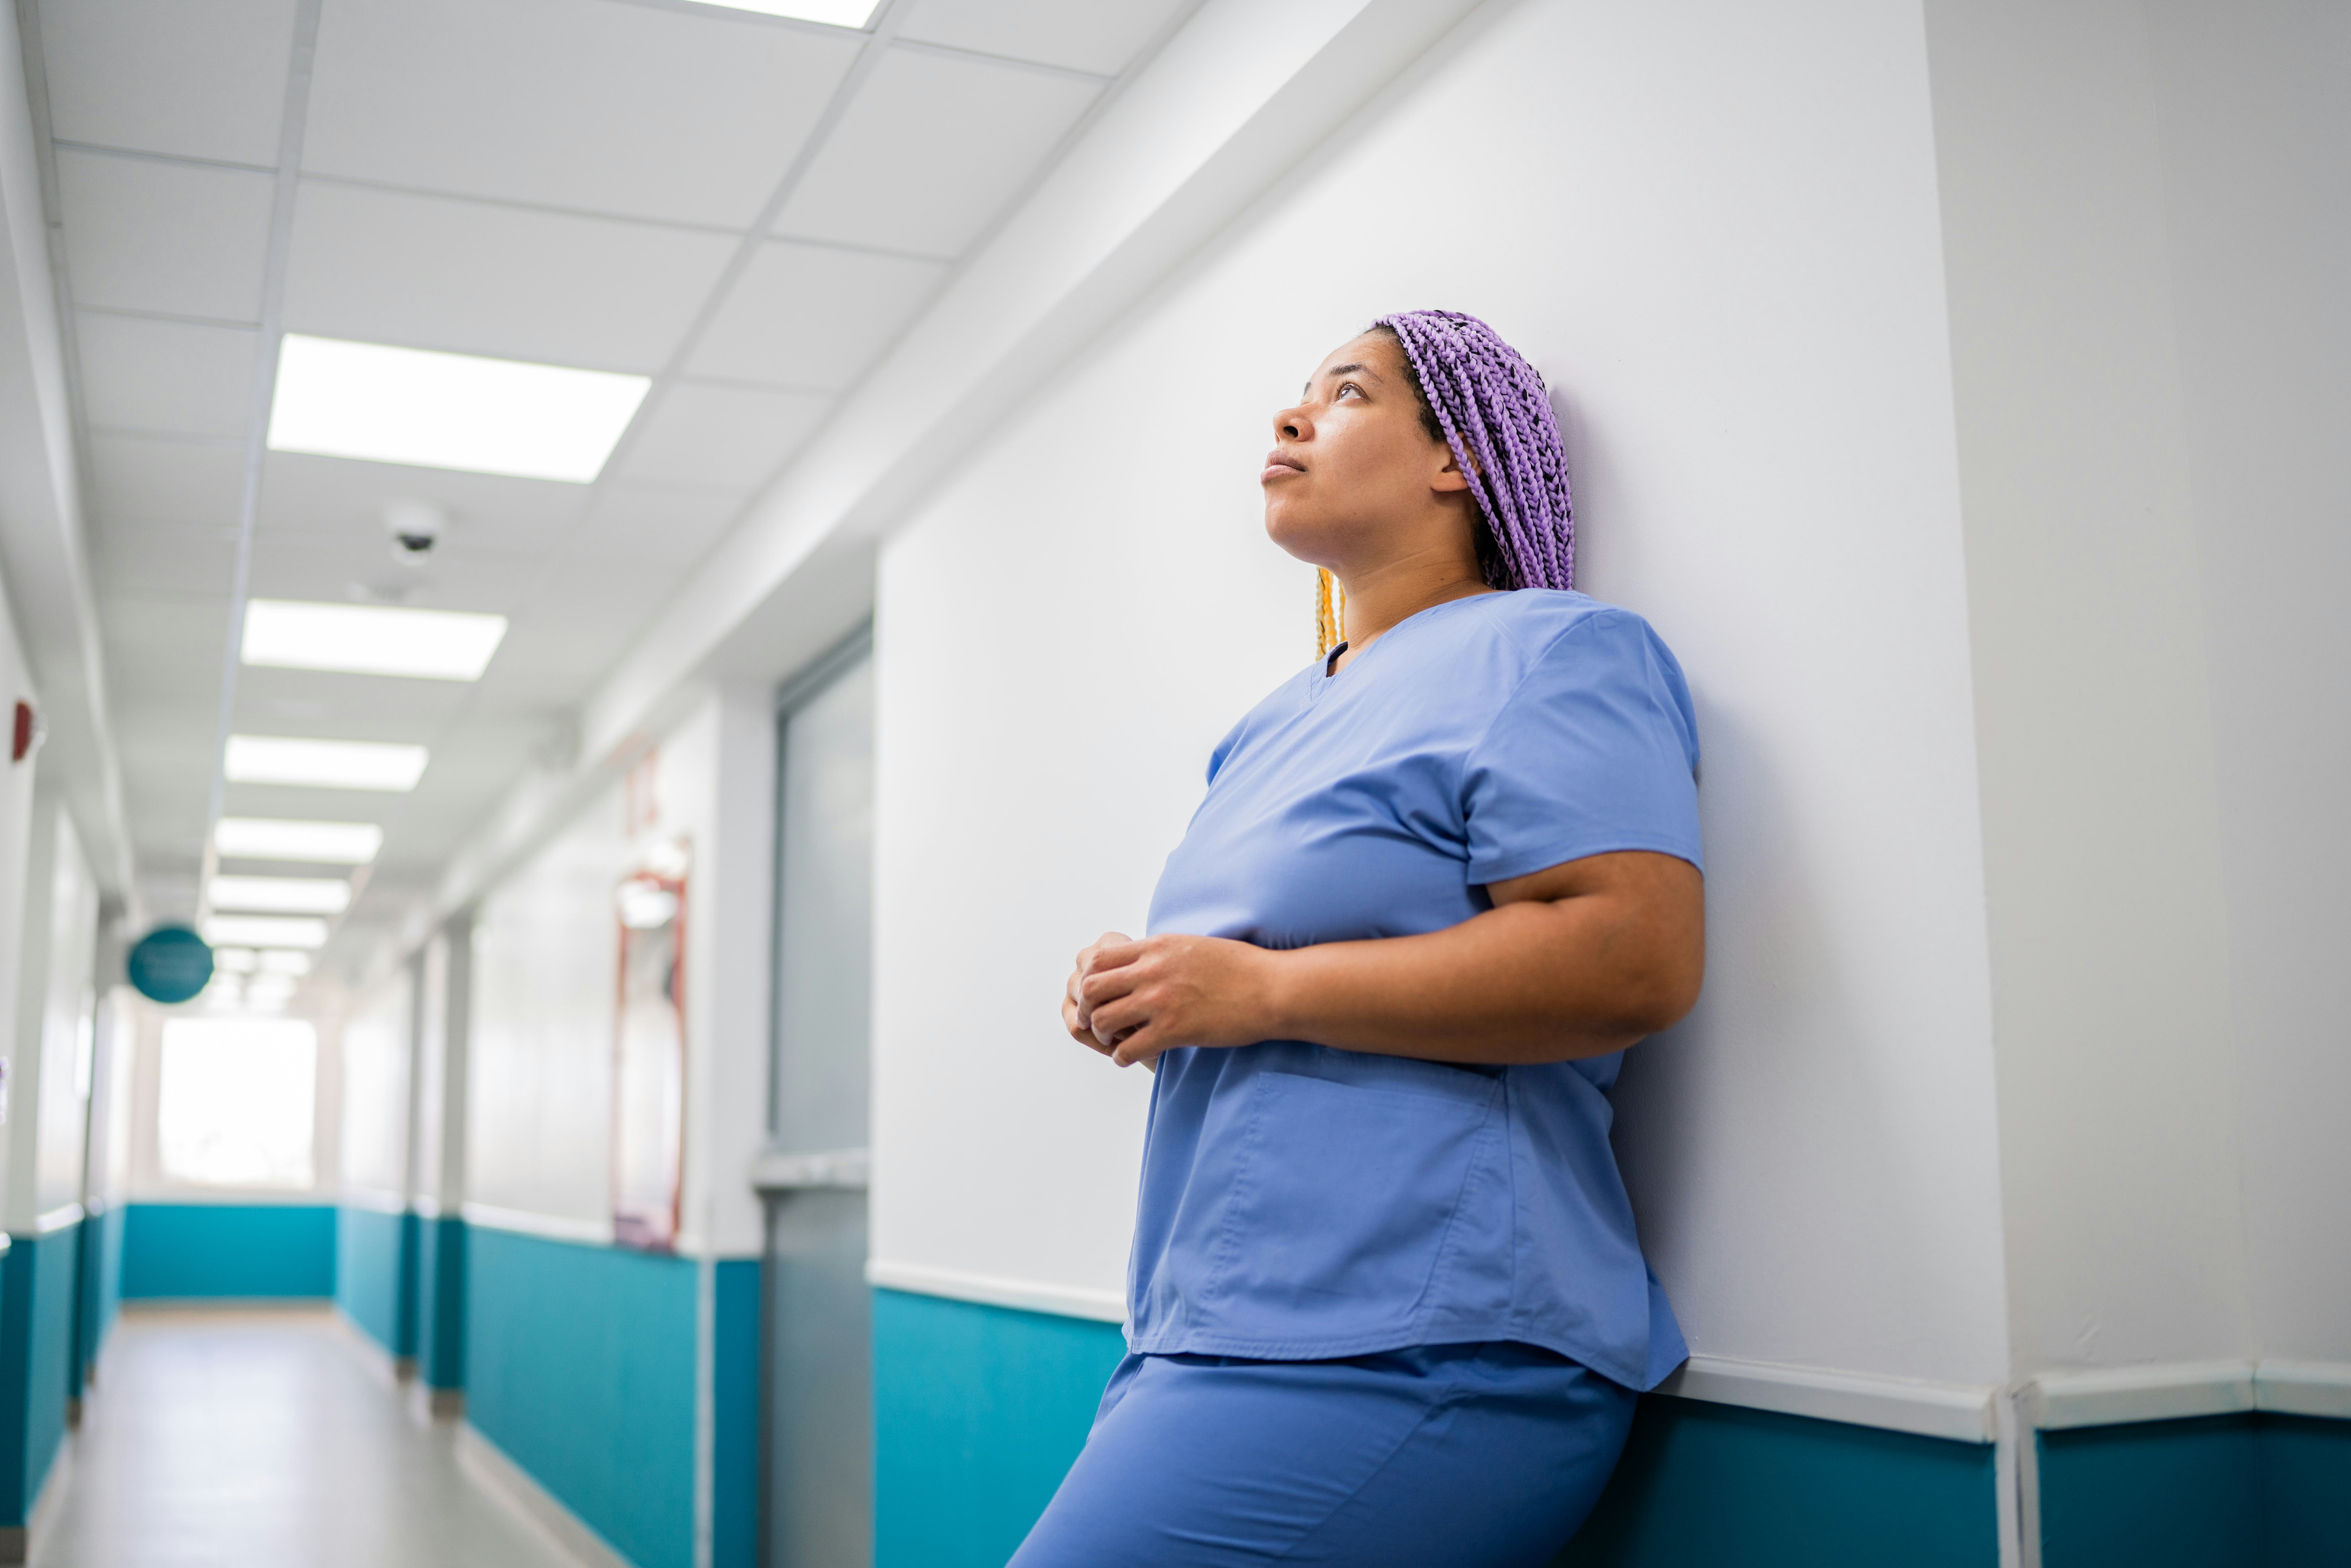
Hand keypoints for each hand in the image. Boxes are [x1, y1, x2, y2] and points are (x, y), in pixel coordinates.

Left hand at [1075, 934, 1282, 1067]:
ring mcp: (1161, 1001)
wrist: (1272, 988)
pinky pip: (1128, 1048)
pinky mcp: (1174, 1030)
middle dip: (1086, 1006)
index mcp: (1156, 947)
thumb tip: (1144, 960)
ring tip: (1114, 1039)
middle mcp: (1151, 971)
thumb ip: (1163, 953)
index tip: (1096, 993)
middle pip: (1091, 988)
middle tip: (1095, 1019)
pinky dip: (1121, 1056)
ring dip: (1103, 1032)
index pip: (1098, 958)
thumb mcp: (1194, 946)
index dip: (1089, 979)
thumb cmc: (1241, 968)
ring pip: (1103, 1018)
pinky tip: (1128, 1057)